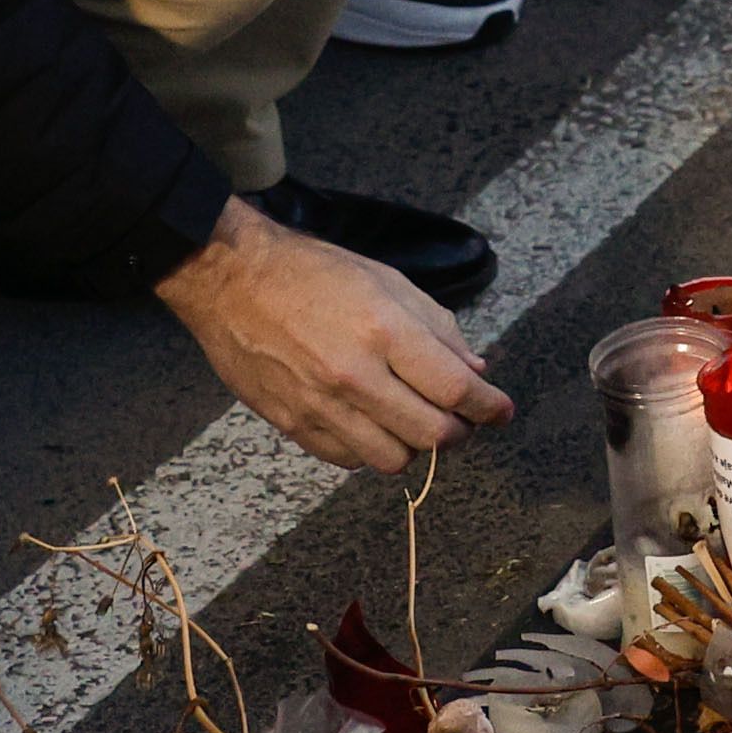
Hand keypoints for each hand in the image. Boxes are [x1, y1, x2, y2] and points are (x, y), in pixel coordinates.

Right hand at [155, 198, 508, 471]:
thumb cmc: (311, 272)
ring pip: (394, 459)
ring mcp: (321, 405)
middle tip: (460, 418)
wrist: (230, 279)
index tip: (501, 411)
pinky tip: (371, 423)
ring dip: (414, 446)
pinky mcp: (293, 424)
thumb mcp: (386, 280)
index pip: (456, 389)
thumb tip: (475, 371)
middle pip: (432, 434)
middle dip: (458, 431)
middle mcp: (355, 374)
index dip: (489, 407)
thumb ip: (437, 328)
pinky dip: (370, 450)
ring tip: (412, 421)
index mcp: (384, 330)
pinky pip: (349, 460)